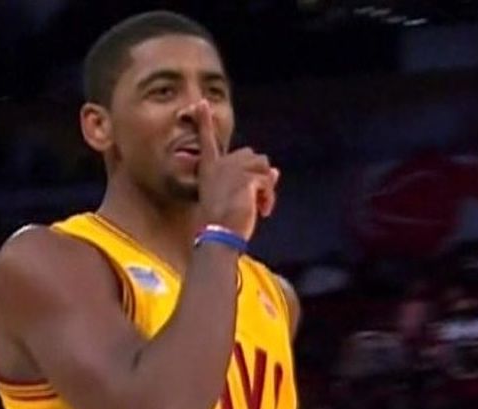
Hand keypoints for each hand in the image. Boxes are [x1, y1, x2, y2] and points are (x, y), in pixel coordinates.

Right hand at [194, 100, 278, 239]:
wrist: (219, 236)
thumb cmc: (224, 223)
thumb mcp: (236, 198)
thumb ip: (253, 182)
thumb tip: (276, 170)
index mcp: (209, 169)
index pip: (207, 141)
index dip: (204, 122)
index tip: (201, 103)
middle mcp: (219, 166)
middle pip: (252, 156)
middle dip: (259, 176)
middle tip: (257, 199)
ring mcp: (233, 171)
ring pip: (263, 167)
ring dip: (266, 188)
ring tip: (260, 207)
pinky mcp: (246, 179)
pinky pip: (268, 181)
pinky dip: (269, 197)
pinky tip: (263, 211)